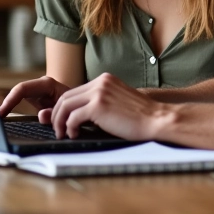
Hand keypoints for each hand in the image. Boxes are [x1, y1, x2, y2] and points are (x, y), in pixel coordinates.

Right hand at [0, 76, 70, 120]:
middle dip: (5, 102)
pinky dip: (10, 106)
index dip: (10, 100)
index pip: (22, 89)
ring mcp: (36, 89)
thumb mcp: (66, 110)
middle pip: (17, 91)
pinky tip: (1, 116)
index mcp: (47, 85)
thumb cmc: (74, 106)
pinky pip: (19, 99)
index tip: (0, 113)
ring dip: (6, 105)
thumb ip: (55, 113)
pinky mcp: (34, 96)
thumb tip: (42, 115)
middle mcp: (40, 84)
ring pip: (16, 95)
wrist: (79, 102)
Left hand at [48, 72, 164, 139]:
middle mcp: (100, 82)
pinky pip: (73, 117)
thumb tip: (79, 114)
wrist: (156, 119)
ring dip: (60, 122)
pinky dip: (69, 128)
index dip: (64, 107)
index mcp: (105, 79)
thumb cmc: (139, 116)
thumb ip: (100, 101)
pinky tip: (75, 135)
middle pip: (66, 97)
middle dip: (57, 115)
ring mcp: (99, 92)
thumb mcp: (117, 101)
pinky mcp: (98, 106)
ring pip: (65, 105)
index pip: (75, 91)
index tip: (62, 121)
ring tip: (63, 134)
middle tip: (58, 129)